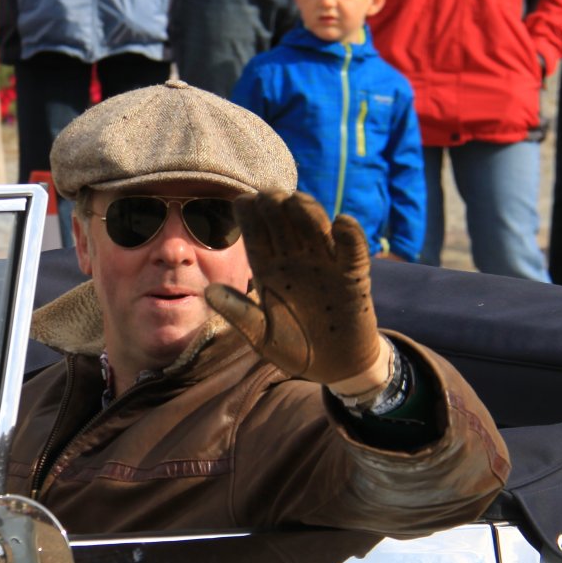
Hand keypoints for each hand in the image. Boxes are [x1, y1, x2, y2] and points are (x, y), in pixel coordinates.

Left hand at [203, 190, 384, 386]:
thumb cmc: (293, 347)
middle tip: (268, 195)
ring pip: (316, 230)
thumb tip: (208, 291)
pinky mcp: (353, 276)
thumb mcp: (261, 335)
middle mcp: (295, 259)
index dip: (250, 216)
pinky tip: (342, 222)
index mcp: (268, 268)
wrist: (333, 367)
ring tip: (297, 201)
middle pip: (284, 224)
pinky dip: (350, 237)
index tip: (243, 202)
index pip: (256, 234)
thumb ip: (239, 313)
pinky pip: (352, 252)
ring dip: (308, 213)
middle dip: (276, 208)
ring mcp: (325, 264)